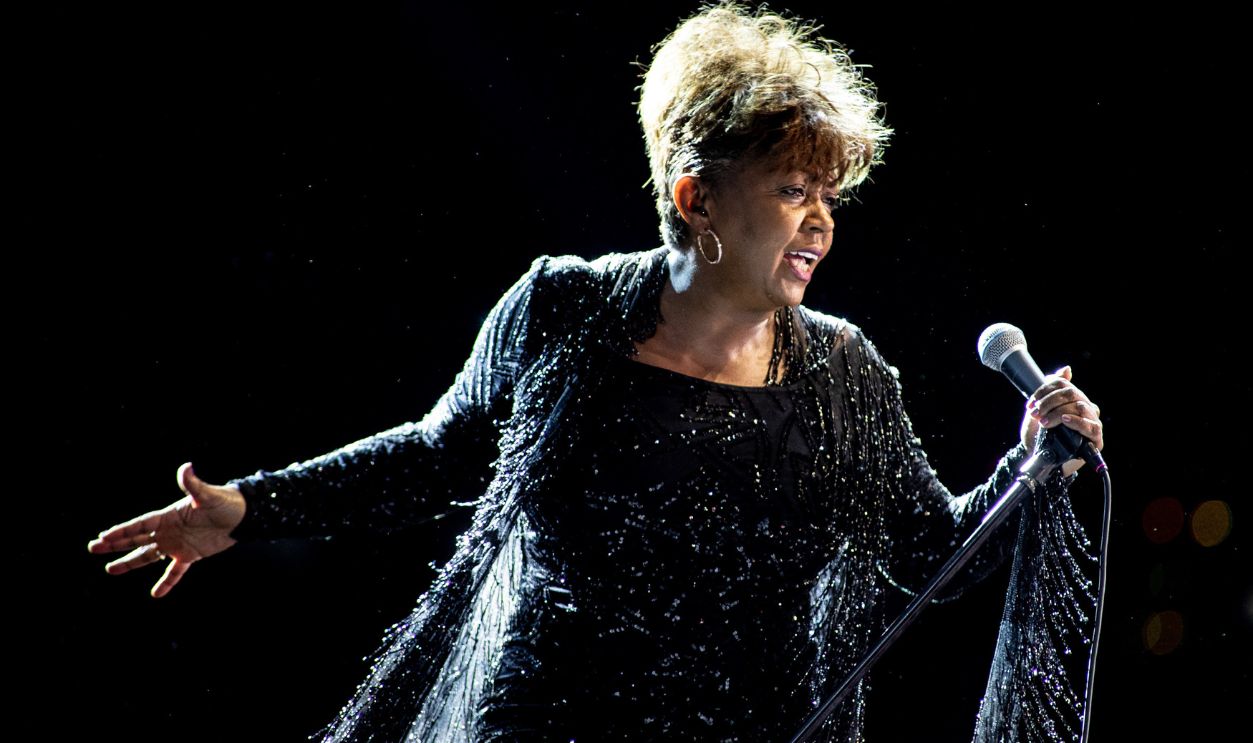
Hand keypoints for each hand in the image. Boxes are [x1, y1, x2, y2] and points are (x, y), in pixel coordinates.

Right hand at [87, 462, 245, 597]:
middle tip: (93, 548)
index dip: (123, 531)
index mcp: (169, 516)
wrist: (243, 516)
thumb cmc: (225, 502)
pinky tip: (156, 594)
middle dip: (115, 544)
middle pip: (137, 539)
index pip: (140, 525)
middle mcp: (169, 530)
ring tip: (110, 570)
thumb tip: (185, 467)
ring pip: (149, 556)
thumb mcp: (208, 495)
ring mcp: (178, 544)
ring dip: (130, 562)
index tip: (104, 536)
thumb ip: (193, 484)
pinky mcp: (191, 555)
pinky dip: (167, 582)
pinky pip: (176, 571)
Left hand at [1020, 365, 1104, 476]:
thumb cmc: (1041, 436)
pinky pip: (1090, 426)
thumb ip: (1048, 393)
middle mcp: (1085, 407)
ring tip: (1044, 421)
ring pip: (1078, 407)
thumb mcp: (1038, 413)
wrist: (1042, 460)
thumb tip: (1066, 369)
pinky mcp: (1096, 437)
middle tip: (1035, 414)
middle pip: (1070, 393)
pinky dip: (1075, 421)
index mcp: (1072, 399)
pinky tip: (1064, 420)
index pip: (1062, 384)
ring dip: (1057, 413)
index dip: (1044, 391)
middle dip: (1048, 402)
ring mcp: (1091, 421)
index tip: (1030, 404)